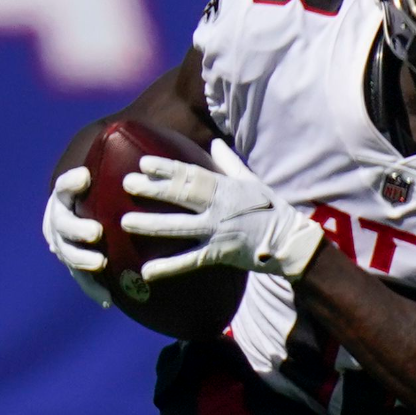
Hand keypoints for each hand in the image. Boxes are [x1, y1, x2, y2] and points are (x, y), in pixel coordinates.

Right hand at [41, 167, 111, 307]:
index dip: (71, 183)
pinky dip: (94, 288)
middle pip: (62, 224)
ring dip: (82, 259)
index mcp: (65, 197)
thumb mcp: (105, 176)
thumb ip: (117, 167)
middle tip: (96, 232)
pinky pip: (82, 278)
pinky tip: (108, 300)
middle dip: (77, 228)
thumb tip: (144, 156)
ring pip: (67, 253)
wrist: (85, 212)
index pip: (63, 187)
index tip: (86, 177)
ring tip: (100, 263)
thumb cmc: (103, 190)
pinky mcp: (74, 264)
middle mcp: (60, 219)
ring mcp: (64, 244)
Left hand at [121, 139, 323, 280]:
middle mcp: (220, 207)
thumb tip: (214, 143)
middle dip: (153, 189)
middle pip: (181, 195)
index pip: (191, 174)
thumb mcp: (252, 181)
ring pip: (180, 227)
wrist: (289, 243)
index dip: (166, 168)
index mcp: (225, 187)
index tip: (143, 163)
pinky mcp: (219, 254)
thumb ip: (229, 164)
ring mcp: (218, 231)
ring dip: (152, 225)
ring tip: (125, 223)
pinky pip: (189, 261)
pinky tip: (146, 271)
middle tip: (126, 183)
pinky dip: (168, 267)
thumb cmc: (271, 209)